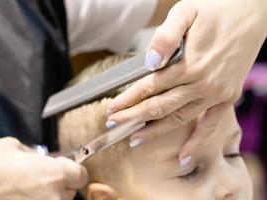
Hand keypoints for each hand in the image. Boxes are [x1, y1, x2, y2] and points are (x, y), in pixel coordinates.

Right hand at [0, 137, 87, 199]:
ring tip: (26, 187)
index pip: (82, 175)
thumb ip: (36, 155)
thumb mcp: (14, 147)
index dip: (73, 168)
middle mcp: (54, 198)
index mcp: (54, 175)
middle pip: (70, 192)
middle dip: (60, 182)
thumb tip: (42, 160)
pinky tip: (18, 194)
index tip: (62, 164)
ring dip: (48, 194)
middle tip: (41, 175)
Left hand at [106, 0, 266, 162]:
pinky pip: (210, 126)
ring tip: (136, 139)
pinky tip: (182, 157)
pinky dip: (196, 143)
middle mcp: (201, 84)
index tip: (112, 109)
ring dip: (155, 132)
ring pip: (178, 119)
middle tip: (114, 125)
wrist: (253, 13)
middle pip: (159, 107)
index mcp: (188, 64)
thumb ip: (166, 36)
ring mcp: (215, 94)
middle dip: (133, 118)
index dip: (128, 100)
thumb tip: (150, 62)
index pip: (149, 88)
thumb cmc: (217, 10)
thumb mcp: (186, 12)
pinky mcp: (227, 98)